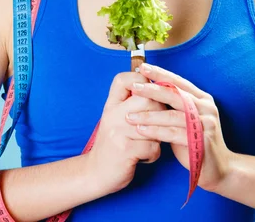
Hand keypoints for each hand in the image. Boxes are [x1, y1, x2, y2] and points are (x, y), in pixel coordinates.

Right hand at [86, 69, 166, 195]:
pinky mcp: (125, 149)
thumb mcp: (115, 118)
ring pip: (154, 123)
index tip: (149, 93)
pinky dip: (154, 154)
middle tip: (156, 124)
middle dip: (159, 111)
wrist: (95, 174)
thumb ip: (130, 103)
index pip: (124, 80)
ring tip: (150, 142)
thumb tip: (155, 87)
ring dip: (158, 136)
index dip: (140, 80)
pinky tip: (144, 156)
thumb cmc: (113, 144)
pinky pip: (153, 146)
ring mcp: (118, 131)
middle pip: (146, 99)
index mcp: (111, 105)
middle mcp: (112, 114)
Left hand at [126, 63, 233, 192]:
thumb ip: (173, 106)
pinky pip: (173, 134)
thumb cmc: (195, 141)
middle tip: (134, 87)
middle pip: (175, 94)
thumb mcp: (186, 119)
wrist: (219, 169)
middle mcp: (206, 108)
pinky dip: (155, 131)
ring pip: (172, 115)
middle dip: (152, 89)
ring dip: (149, 115)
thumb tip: (148, 89)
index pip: (179, 82)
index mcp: (202, 98)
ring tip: (129, 115)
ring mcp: (205, 124)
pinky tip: (140, 130)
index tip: (142, 67)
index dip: (161, 73)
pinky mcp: (201, 141)